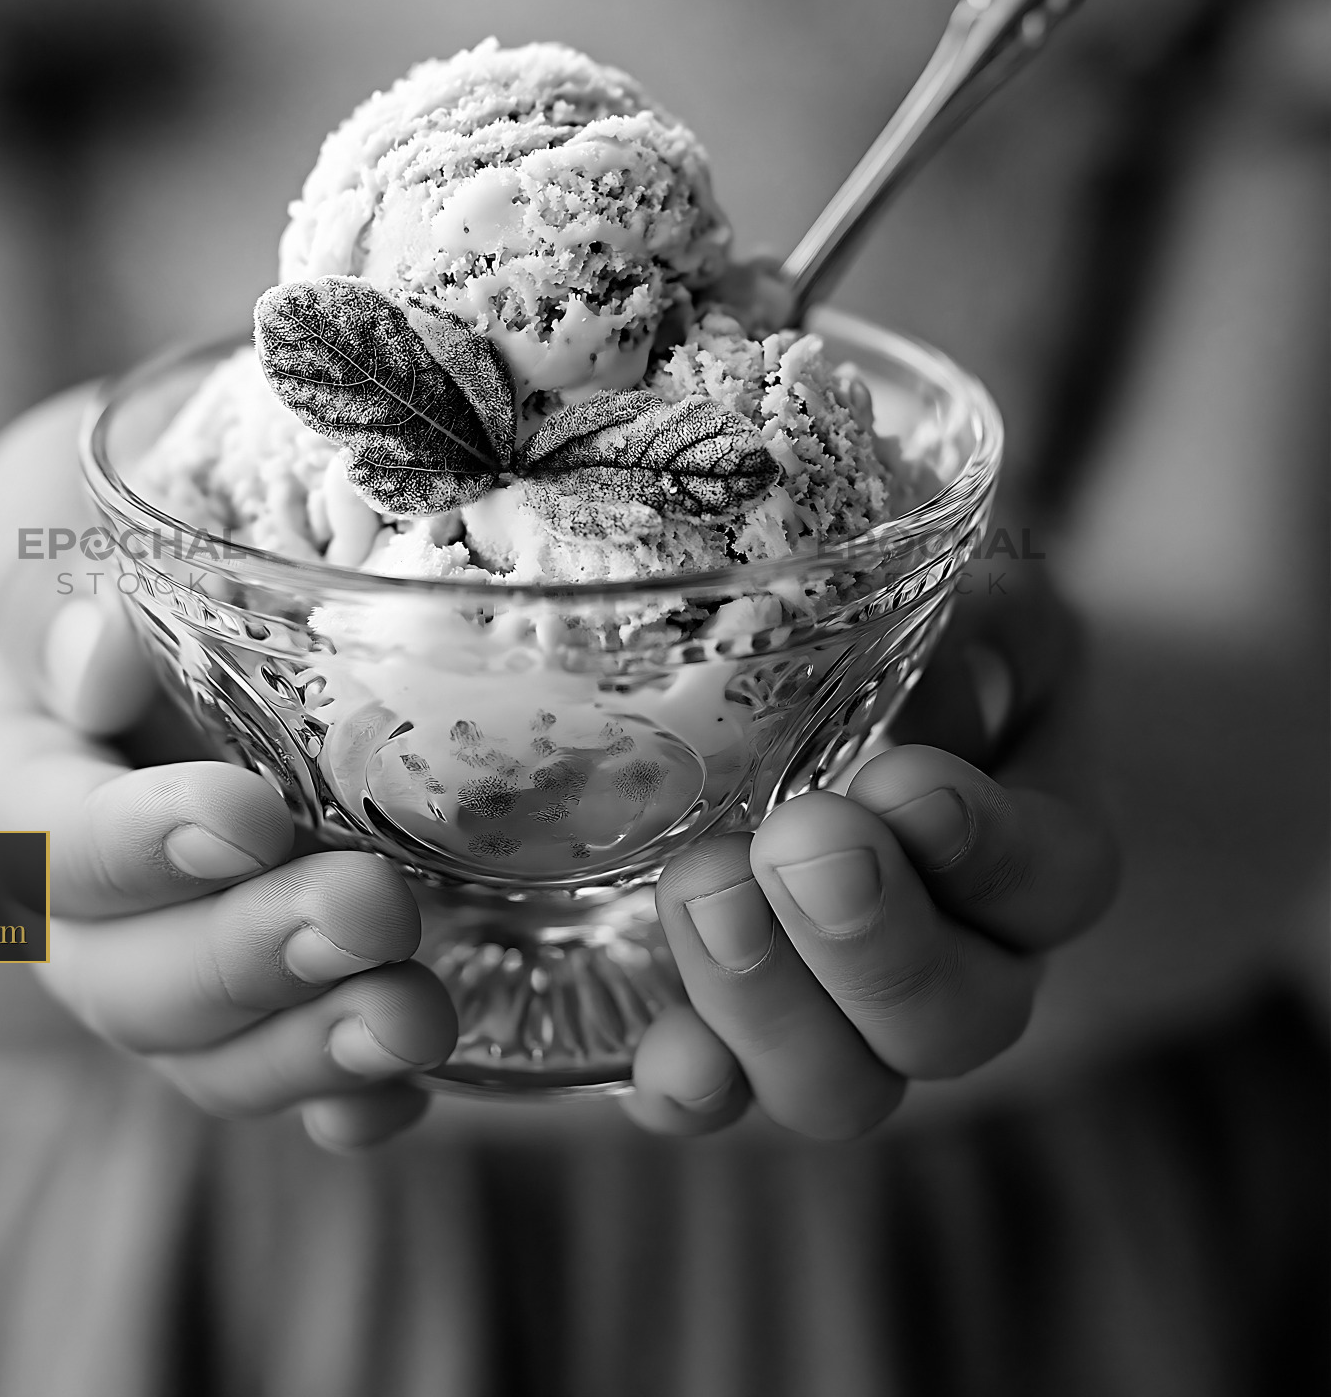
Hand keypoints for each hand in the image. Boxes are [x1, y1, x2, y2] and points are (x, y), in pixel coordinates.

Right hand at [0, 389, 456, 1150]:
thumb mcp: (52, 496)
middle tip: (367, 912)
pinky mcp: (276, 977)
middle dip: (248, 958)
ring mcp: (181, 947)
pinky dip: (345, 1097)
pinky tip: (410, 1087)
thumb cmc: (107, 518)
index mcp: (15, 767)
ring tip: (417, 1019)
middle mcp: (85, 893)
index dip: (138, 845)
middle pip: (132, 974)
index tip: (242, 818)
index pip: (51, 837)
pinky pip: (290, 1073)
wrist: (160, 577)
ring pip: (211, 1048)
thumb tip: (101, 663)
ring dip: (310, 1046)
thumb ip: (52, 570)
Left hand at [628, 568, 1117, 1136]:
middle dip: (871, 938)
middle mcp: (963, 970)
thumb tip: (963, 655)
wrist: (845, 715)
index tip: (907, 779)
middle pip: (952, 1019)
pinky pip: (727, 1100)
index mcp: (1040, 860)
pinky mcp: (737, 1040)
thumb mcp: (986, 616)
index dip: (989, 849)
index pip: (1052, 882)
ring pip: (846, 1085)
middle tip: (798, 839)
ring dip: (768, 1001)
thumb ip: (993, 629)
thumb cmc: (930, 657)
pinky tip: (663, 1054)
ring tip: (704, 888)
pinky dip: (695, 1089)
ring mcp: (849, 1026)